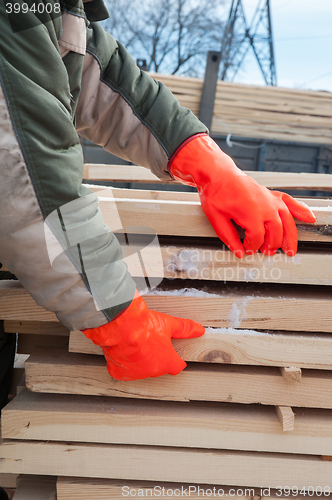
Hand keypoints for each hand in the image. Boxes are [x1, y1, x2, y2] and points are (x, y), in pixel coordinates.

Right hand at [83, 291, 204, 380]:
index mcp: (167, 361)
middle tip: (150, 343)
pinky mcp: (119, 372)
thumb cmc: (144, 326)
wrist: (121, 327)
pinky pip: (122, 370)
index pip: (176, 367)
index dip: (176, 361)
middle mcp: (152, 371)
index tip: (175, 359)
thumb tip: (199, 330)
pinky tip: (121, 350)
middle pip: (157, 367)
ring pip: (139, 369)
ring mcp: (134, 373)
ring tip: (134, 344)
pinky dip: (122, 363)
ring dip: (138, 361)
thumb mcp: (168, 324)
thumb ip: (185, 329)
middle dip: (155, 358)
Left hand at [169, 134, 315, 256]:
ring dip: (289, 237)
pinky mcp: (271, 195)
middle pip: (275, 232)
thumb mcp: (217, 219)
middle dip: (271, 245)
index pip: (258, 238)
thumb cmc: (216, 192)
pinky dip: (301, 210)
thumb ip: (229, 238)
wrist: (219, 174)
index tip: (247, 249)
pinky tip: (309, 218)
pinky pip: (290, 202)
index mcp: (251, 213)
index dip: (252, 247)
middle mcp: (265, 206)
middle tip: (266, 252)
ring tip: (289, 249)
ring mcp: (270, 199)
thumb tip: (238, 251)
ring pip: (287, 221)